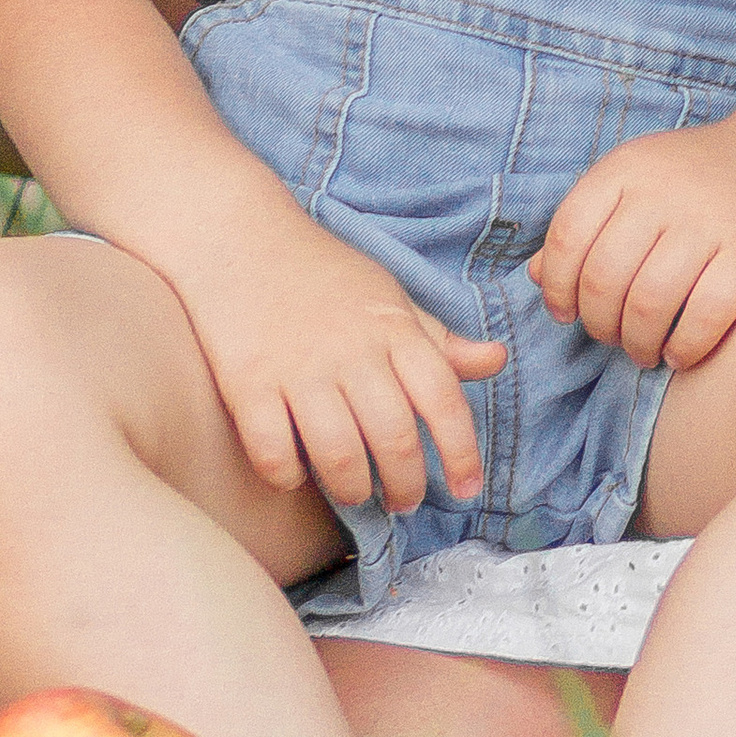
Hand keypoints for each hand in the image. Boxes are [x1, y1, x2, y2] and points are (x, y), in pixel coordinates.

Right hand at [184, 212, 506, 516]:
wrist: (239, 237)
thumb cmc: (324, 275)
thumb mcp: (389, 297)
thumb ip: (438, 340)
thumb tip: (496, 360)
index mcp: (392, 328)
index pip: (442, 398)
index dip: (462, 453)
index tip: (467, 489)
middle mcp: (350, 350)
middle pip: (394, 438)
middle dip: (407, 485)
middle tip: (404, 500)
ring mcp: (297, 368)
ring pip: (339, 455)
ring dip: (353, 489)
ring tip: (355, 493)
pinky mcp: (247, 382)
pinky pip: (273, 452)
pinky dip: (288, 476)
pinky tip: (296, 473)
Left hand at [529, 111, 735, 370]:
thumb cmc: (694, 175)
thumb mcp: (634, 179)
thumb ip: (587, 223)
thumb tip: (534, 277)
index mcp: (626, 168)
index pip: (567, 235)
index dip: (556, 285)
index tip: (565, 312)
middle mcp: (663, 191)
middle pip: (604, 278)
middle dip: (599, 323)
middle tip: (610, 335)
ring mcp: (710, 220)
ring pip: (649, 304)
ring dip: (637, 343)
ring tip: (642, 349)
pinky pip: (705, 317)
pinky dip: (684, 347)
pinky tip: (679, 353)